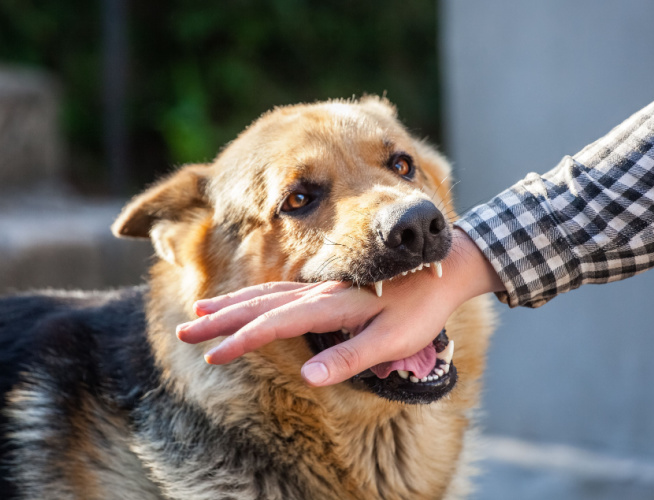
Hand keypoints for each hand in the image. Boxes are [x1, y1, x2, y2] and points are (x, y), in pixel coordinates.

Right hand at [176, 228, 503, 385]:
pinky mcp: (329, 288)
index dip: (243, 340)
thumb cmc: (422, 307)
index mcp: (333, 305)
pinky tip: (248, 303)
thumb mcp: (394, 339)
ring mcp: (323, 287)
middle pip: (260, 304)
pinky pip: (283, 291)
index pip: (277, 324)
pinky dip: (256, 297)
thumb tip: (309, 376)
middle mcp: (321, 292)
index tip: (213, 354)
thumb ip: (351, 356)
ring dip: (233, 304)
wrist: (445, 266)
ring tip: (202, 310)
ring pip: (267, 293)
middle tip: (186, 329)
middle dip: (221, 318)